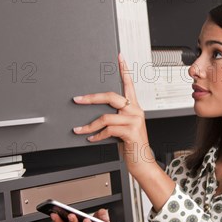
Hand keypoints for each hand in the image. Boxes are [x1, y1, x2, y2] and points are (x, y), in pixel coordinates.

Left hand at [72, 53, 153, 169]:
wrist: (143, 163)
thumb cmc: (132, 145)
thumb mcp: (124, 128)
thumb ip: (115, 118)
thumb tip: (96, 115)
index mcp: (134, 108)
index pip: (129, 84)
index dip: (124, 70)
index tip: (120, 57)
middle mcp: (135, 111)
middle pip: (111, 97)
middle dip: (91, 98)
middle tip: (78, 99)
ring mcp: (134, 121)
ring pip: (106, 117)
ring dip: (89, 125)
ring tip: (80, 130)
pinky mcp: (131, 132)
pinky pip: (107, 130)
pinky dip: (96, 135)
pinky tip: (92, 138)